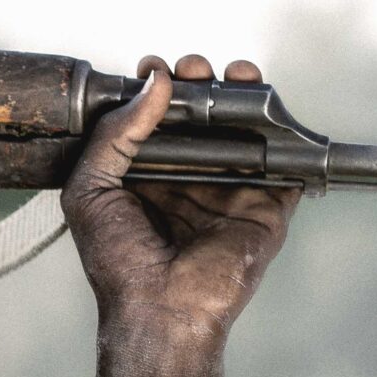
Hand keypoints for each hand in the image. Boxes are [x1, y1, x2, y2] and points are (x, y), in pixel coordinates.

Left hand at [62, 54, 300, 351]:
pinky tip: (272, 111)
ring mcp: (231, 192)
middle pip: (207, 116)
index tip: (154, 67)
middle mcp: (191, 178)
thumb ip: (115, 133)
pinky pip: (285, 166)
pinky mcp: (267, 209)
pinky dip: (286, 134)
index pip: (159, 118)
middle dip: (202, 84)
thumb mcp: (90, 187)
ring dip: (246, 97)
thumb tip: (156, 81)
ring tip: (235, 75)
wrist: (158, 310)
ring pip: (248, 131)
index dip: (159, 89)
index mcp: (147, 174)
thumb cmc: (116, 259)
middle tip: (193, 70)